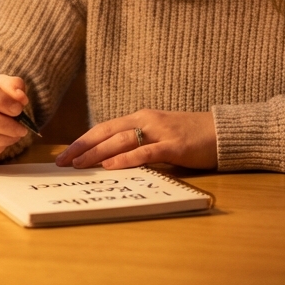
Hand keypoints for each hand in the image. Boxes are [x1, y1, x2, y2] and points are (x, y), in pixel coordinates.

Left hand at [54, 109, 216, 170]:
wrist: (223, 132)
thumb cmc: (190, 137)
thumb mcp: (159, 137)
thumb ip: (138, 144)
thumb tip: (109, 160)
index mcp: (141, 118)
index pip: (104, 128)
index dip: (82, 141)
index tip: (63, 154)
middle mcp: (147, 121)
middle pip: (107, 132)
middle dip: (82, 147)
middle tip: (61, 162)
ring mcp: (161, 132)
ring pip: (121, 140)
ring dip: (97, 153)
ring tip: (79, 164)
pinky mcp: (175, 146)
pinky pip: (146, 152)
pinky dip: (127, 159)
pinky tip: (111, 166)